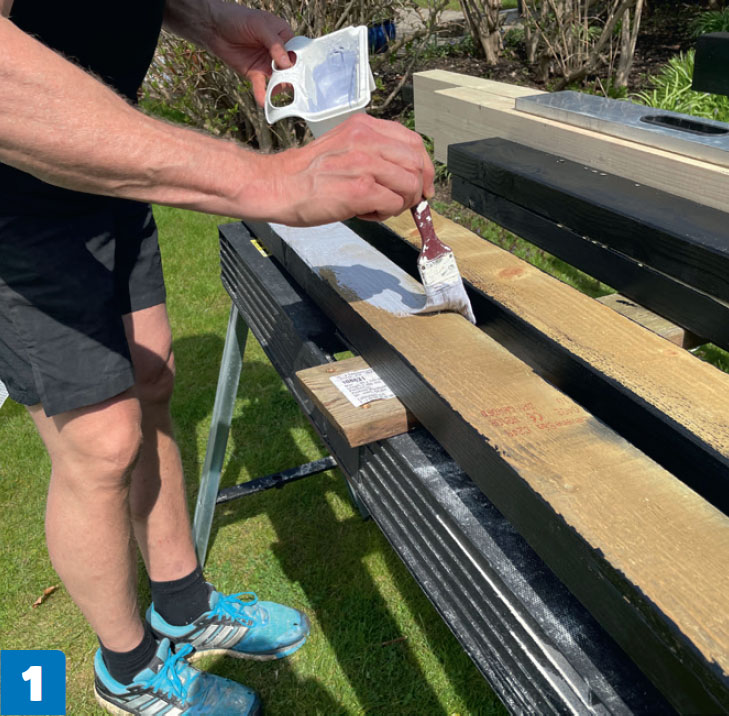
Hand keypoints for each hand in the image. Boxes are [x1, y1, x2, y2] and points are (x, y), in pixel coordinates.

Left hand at [208, 4, 293, 105]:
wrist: (214, 27)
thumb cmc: (238, 18)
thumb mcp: (259, 25)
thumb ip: (274, 43)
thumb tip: (287, 63)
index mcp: (284, 37)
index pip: (297, 53)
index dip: (299, 63)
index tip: (299, 72)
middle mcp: (278, 53)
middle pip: (290, 70)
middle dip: (290, 78)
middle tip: (289, 84)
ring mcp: (267, 65)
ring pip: (278, 81)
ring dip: (278, 88)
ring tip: (275, 92)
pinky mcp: (255, 74)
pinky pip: (261, 87)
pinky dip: (262, 94)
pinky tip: (263, 101)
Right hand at [263, 114, 435, 225]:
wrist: (278, 186)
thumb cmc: (307, 174)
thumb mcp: (344, 147)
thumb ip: (372, 153)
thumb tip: (404, 175)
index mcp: (364, 127)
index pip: (413, 141)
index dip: (423, 166)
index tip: (422, 184)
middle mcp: (367, 140)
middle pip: (417, 163)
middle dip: (417, 189)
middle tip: (405, 203)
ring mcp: (365, 163)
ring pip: (410, 185)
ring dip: (400, 203)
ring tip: (376, 207)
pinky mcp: (361, 189)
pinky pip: (394, 204)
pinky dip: (385, 214)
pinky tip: (365, 213)